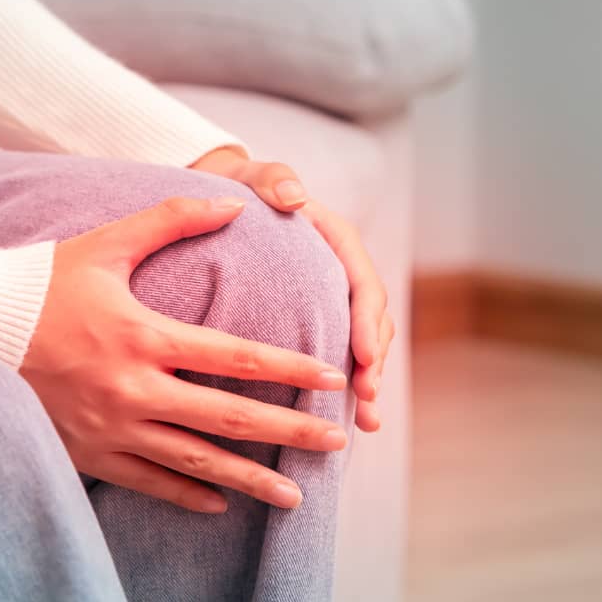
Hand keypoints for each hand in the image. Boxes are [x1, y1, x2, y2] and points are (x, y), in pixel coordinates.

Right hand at [19, 196, 350, 512]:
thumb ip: (172, 217)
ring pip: (197, 463)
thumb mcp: (107, 243)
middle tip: (335, 441)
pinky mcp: (89, 454)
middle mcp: (133, 388)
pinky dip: (189, 496)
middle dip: (290, 431)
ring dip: (251, 480)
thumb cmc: (41, 280)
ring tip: (295, 496)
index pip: (235, 356)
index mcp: (144, 335)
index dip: (290, 367)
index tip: (332, 376)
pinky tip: (222, 504)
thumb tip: (234, 202)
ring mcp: (112, 428)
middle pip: (230, 417)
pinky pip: (149, 483)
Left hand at [189, 147, 393, 430]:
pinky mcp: (321, 319)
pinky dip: (350, 387)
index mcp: (336, 240)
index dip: (367, 321)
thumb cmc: (241, 188)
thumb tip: (294, 195)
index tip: (364, 355)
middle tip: (365, 397)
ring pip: (363, 344)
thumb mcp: (255, 178)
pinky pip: (342, 355)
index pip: (362, 282)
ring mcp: (335, 299)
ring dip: (368, 381)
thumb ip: (273, 180)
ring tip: (366, 421)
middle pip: (371, 321)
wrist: (228, 200)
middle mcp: (342, 272)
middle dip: (373, 361)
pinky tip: (356, 423)